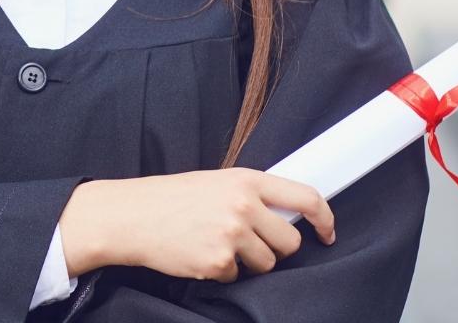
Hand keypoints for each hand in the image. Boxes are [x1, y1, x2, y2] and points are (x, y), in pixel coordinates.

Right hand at [58, 169, 334, 282]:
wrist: (130, 216)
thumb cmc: (169, 199)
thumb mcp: (213, 182)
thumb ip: (248, 194)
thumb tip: (285, 214)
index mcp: (245, 180)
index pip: (305, 196)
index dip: (325, 217)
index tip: (327, 231)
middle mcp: (242, 205)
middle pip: (290, 240)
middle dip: (276, 247)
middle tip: (249, 242)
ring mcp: (232, 234)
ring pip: (268, 263)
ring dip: (249, 262)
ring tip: (216, 245)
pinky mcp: (218, 261)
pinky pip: (237, 276)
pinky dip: (222, 271)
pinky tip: (199, 254)